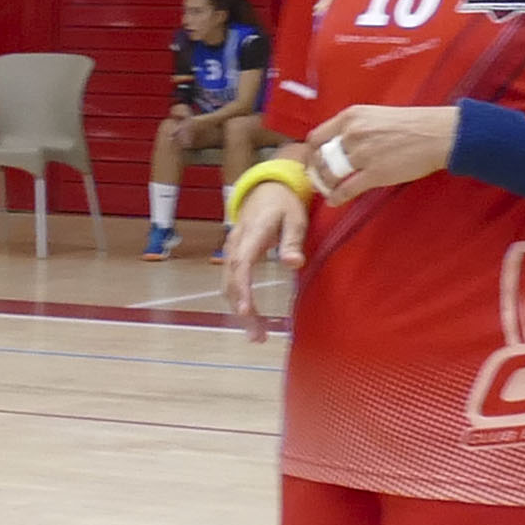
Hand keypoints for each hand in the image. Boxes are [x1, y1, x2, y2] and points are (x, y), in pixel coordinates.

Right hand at [218, 174, 305, 336]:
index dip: (241, 289)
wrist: (267, 187)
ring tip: (257, 335)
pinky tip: (249, 316)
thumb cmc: (284, 203)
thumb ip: (292, 241)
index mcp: (251, 234)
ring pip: (228, 284)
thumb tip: (293, 264)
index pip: (241, 264)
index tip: (245, 311)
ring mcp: (232, 249)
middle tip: (258, 337)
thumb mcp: (295, 218)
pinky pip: (231, 280)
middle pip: (231, 281)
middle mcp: (236, 244)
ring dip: (239, 310)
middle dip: (242, 311)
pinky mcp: (234, 255)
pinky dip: (238, 300)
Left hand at [300, 106, 457, 201]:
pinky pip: (347, 189)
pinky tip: (335, 201)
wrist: (437, 134)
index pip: (317, 137)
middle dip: (317, 171)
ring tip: (326, 190)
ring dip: (325, 185)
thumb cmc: (412, 124)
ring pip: (330, 174)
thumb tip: (340, 143)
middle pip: (320, 158)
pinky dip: (337, 197)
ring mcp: (362, 154)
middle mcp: (352, 134)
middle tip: (318, 179)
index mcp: (351, 117)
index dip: (313, 152)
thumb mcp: (376, 115)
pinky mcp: (375, 174)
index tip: (314, 160)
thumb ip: (355, 127)